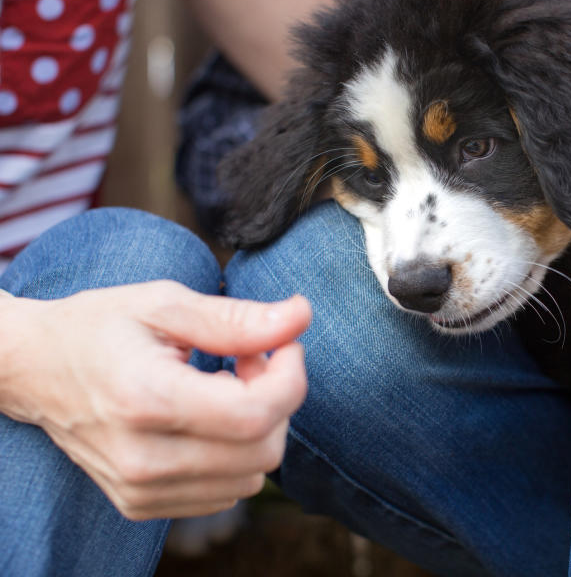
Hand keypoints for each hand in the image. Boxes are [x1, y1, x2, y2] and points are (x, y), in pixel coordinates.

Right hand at [0, 281, 310, 520]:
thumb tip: (301, 317)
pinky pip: (224, 492)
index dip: (290, 378)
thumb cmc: (99, 327)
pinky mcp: (141, 503)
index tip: (284, 345)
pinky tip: (209, 417)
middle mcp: (143, 457)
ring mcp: (140, 489)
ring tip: (227, 385)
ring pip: (251, 477)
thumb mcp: (165, 304)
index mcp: (147, 399)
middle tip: (252, 359)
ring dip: (258, 429)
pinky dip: (234, 455)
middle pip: (263, 449)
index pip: (256, 414)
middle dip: (277, 399)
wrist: (33, 369)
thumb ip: (237, 318)